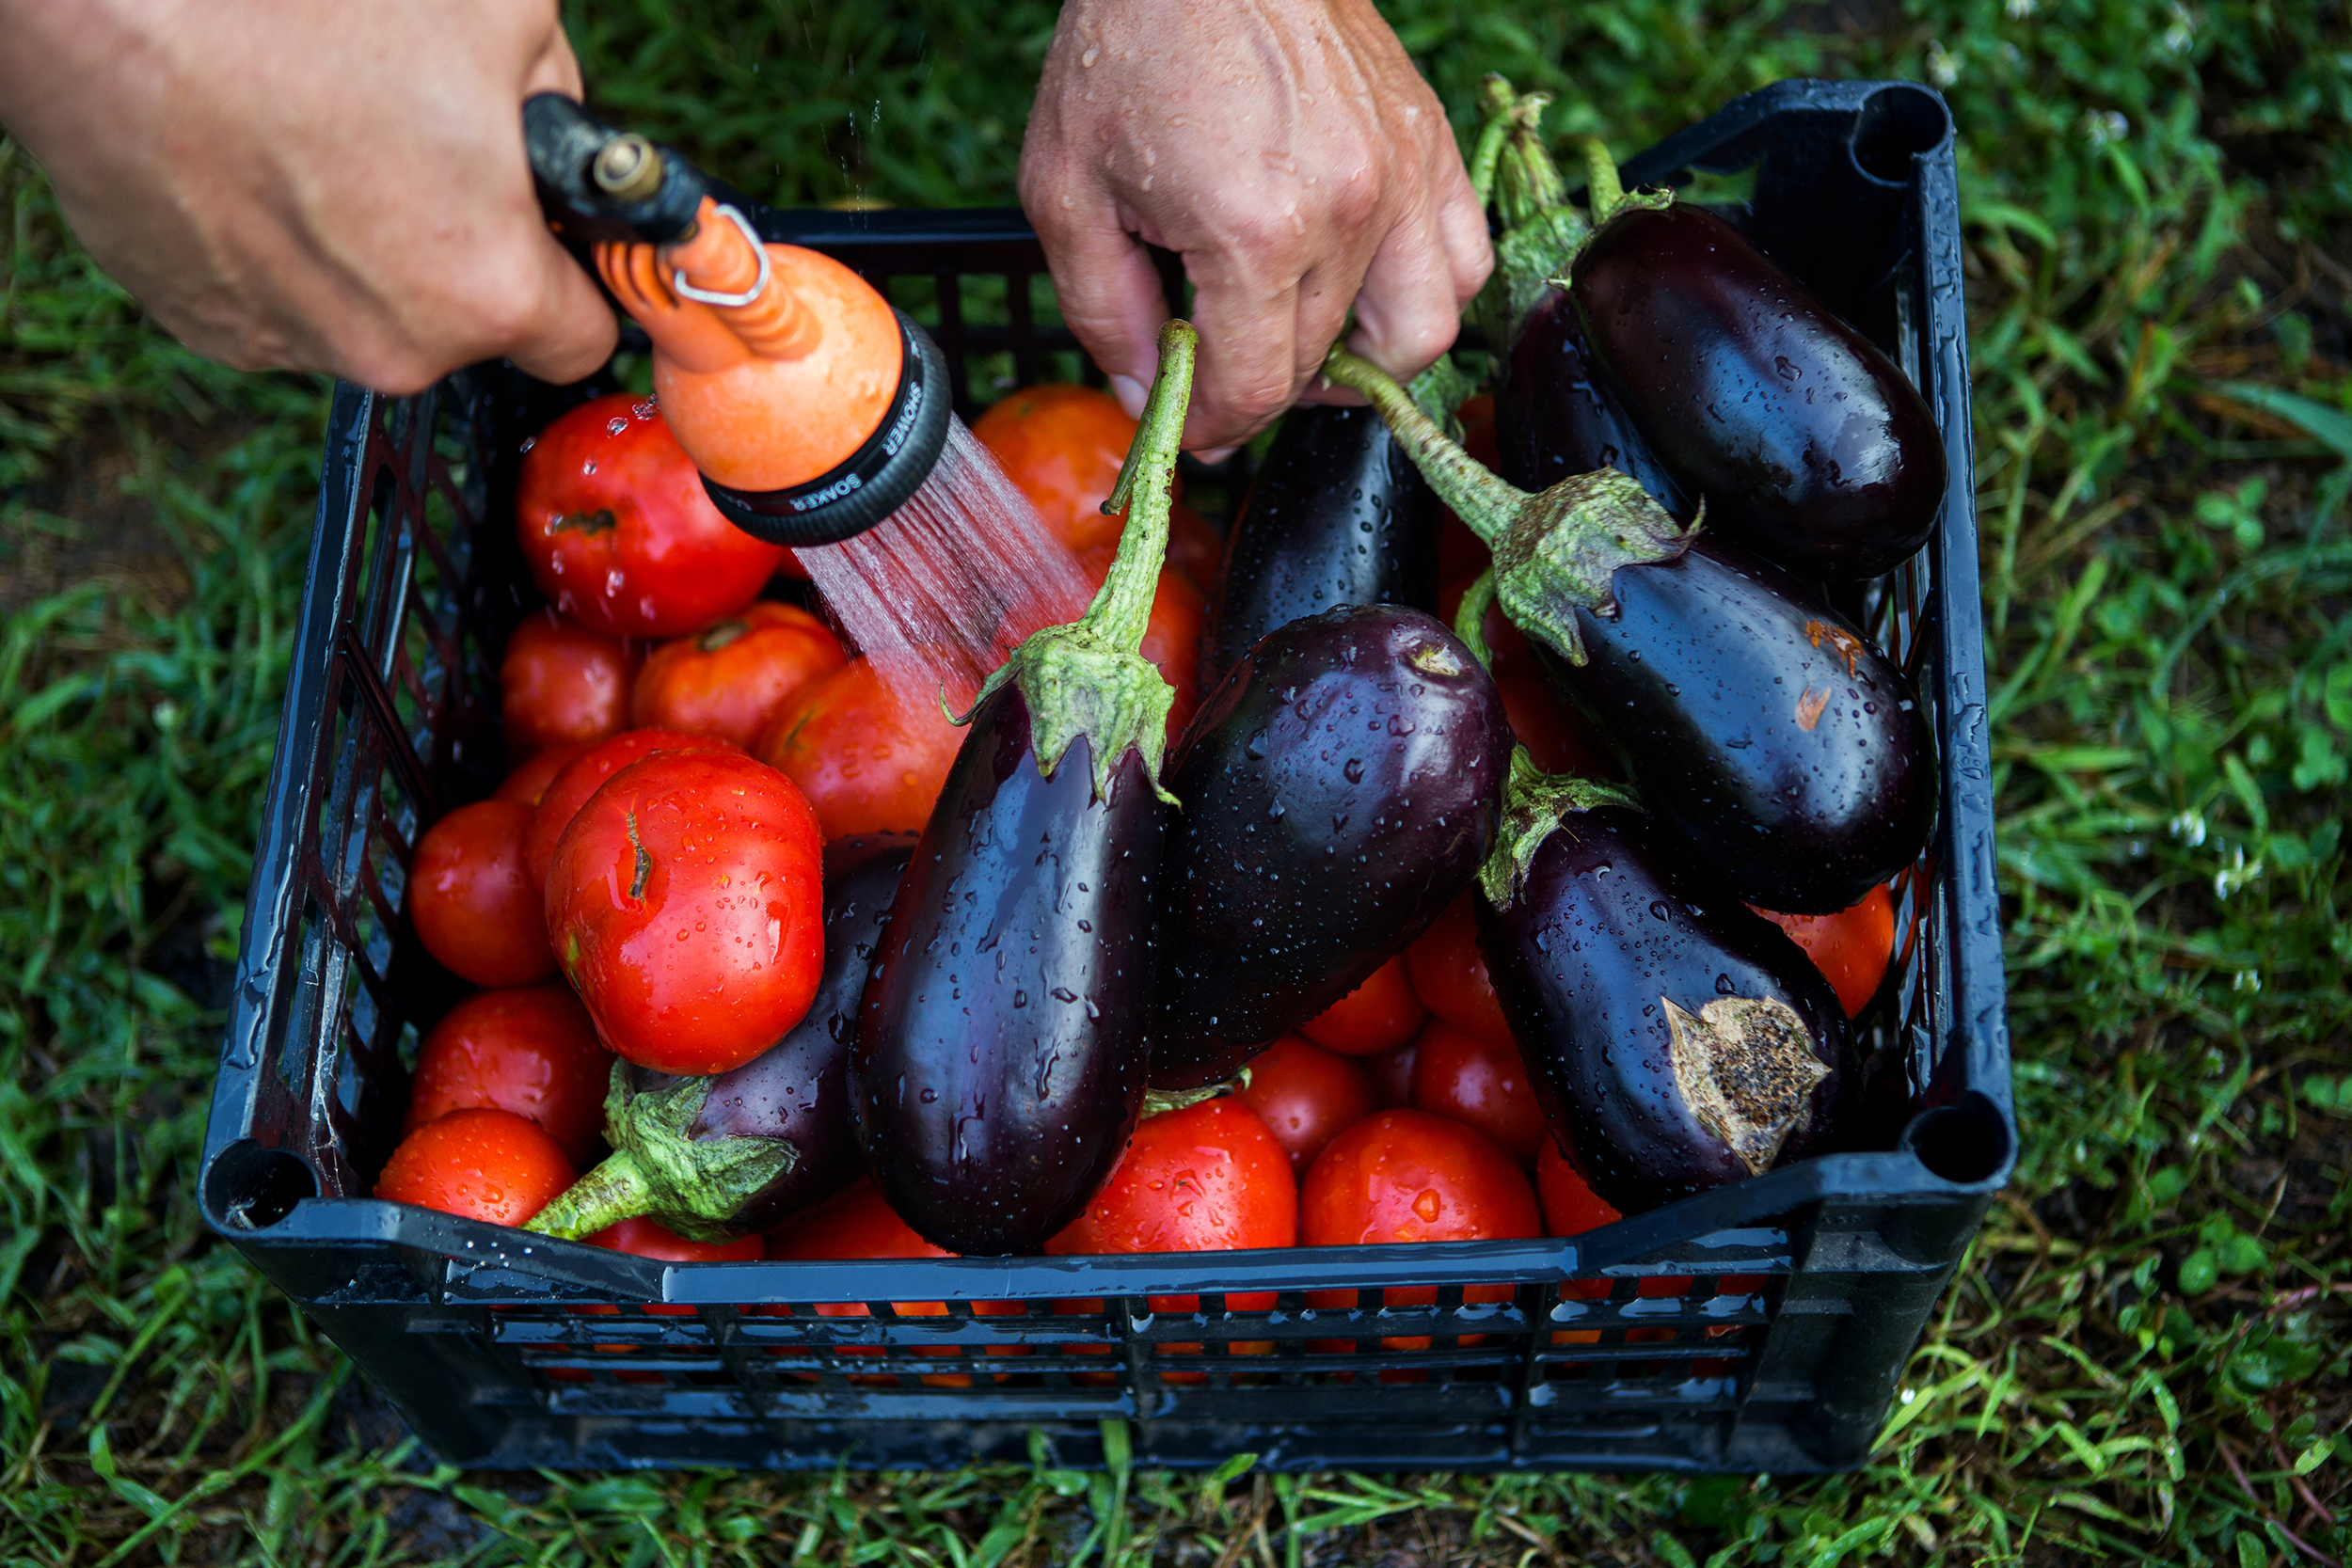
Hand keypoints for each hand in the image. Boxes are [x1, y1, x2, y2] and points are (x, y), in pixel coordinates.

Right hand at [0, 0, 614, 393]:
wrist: (105, 4)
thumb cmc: (302, 4)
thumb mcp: (503, 16)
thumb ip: (561, 101)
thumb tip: (565, 139)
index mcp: (486, 289)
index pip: (582, 339)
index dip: (576, 276)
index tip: (556, 233)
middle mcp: (392, 347)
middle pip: (471, 323)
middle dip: (464, 245)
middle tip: (419, 140)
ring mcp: (290, 343)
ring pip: (373, 310)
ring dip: (368, 245)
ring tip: (323, 131)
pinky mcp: (206, 322)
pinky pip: (285, 296)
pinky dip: (285, 243)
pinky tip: (257, 155)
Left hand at [1019, 0, 1491, 455]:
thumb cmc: (1129, 45)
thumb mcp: (1065, 192)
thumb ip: (1105, 315)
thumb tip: (1147, 402)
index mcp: (1255, 233)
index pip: (1255, 389)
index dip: (1211, 427)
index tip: (1185, 426)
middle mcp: (1349, 214)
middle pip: (1322, 369)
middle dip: (1263, 392)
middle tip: (1215, 374)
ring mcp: (1404, 178)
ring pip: (1420, 334)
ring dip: (1360, 363)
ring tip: (1299, 342)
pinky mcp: (1431, 147)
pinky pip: (1461, 262)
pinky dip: (1421, 294)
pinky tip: (1358, 284)